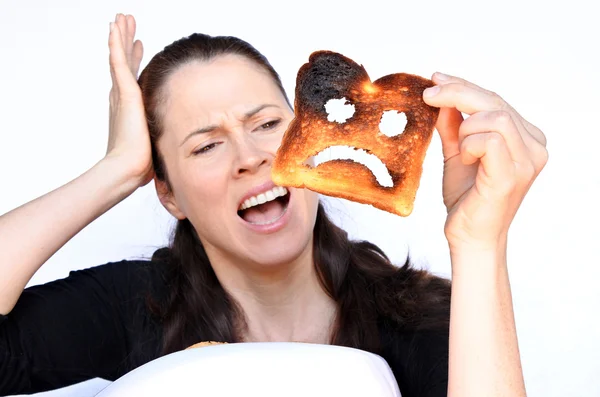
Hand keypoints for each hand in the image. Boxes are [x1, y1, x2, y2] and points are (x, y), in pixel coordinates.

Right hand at [105, 14, 152, 186]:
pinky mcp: (124, 93)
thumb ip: (164, 133)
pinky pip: (118, 61)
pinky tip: (115, 27)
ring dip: (121, 36)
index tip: (141, 45)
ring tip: (121, 18)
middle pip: (125, 62)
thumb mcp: (157, 141)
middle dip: (127, 42)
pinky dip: (116, 43)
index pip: (133, 77)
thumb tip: (180, 140)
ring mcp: (122, 94)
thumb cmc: (141, 164)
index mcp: (131, 108)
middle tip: (126, 24)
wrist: (128, 169)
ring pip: (121, 57)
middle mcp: (123, 98)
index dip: (135, 59)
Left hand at [423, 73, 547, 250]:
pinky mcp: (512, 175)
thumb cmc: (466, 197)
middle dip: (458, 93)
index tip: (436, 78)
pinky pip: (489, 139)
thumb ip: (454, 126)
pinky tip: (465, 159)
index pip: (496, 100)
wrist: (469, 236)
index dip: (464, 86)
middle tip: (429, 94)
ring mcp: (528, 161)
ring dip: (466, 128)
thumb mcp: (457, 153)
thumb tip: (441, 96)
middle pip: (495, 101)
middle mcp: (535, 146)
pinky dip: (469, 144)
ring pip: (495, 116)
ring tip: (459, 151)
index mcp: (526, 138)